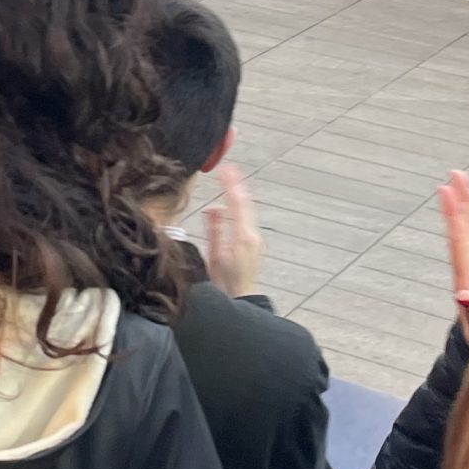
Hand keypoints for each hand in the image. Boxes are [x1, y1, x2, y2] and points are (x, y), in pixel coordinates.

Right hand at [202, 165, 264, 298]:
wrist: (240, 300)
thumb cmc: (225, 283)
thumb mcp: (215, 256)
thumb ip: (214, 230)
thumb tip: (213, 208)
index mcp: (242, 237)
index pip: (237, 205)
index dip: (230, 186)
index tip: (224, 170)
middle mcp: (253, 235)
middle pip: (246, 204)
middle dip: (236, 185)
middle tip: (228, 168)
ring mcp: (255, 239)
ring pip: (248, 210)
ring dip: (239, 194)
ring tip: (230, 178)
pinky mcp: (254, 242)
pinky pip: (247, 219)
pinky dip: (240, 206)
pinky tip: (233, 200)